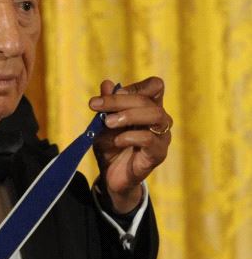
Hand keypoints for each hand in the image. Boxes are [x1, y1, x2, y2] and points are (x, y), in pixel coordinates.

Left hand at [89, 77, 171, 212]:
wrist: (110, 174)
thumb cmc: (110, 145)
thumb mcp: (103, 122)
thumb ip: (107, 104)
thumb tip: (107, 84)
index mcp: (148, 108)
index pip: (155, 86)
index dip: (134, 86)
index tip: (109, 94)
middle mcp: (160, 120)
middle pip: (148, 99)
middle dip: (119, 100)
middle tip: (96, 106)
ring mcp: (161, 137)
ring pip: (156, 115)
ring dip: (128, 114)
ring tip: (107, 122)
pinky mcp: (158, 154)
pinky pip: (150, 139)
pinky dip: (130, 136)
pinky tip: (116, 140)